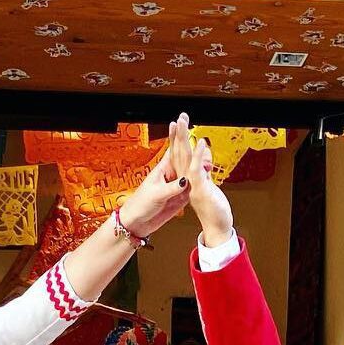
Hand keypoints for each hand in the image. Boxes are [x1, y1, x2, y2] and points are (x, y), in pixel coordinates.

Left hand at [116, 117, 192, 237]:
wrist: (138, 222)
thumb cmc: (141, 205)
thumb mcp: (157, 195)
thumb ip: (172, 188)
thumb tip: (186, 181)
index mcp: (163, 171)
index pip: (173, 149)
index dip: (177, 135)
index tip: (181, 122)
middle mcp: (171, 175)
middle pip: (183, 154)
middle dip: (186, 139)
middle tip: (188, 123)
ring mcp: (176, 185)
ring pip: (190, 169)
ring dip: (197, 157)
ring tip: (203, 145)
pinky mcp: (179, 197)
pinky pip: (192, 185)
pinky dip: (199, 178)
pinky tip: (205, 171)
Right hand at [168, 114, 233, 243]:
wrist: (216, 229)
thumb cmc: (214, 212)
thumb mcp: (208, 190)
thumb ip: (204, 177)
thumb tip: (204, 167)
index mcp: (188, 180)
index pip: (180, 156)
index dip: (177, 141)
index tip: (175, 126)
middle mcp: (187, 182)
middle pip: (180, 154)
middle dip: (178, 135)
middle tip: (178, 118)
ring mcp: (192, 186)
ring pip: (185, 158)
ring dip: (184, 140)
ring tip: (183, 123)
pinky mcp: (200, 190)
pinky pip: (197, 170)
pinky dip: (199, 155)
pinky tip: (200, 142)